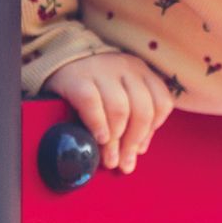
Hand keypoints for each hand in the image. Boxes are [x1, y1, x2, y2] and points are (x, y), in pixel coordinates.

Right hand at [44, 51, 174, 172]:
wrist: (59, 60)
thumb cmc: (95, 86)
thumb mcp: (120, 96)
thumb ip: (132, 121)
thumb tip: (136, 153)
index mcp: (141, 72)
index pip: (162, 102)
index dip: (153, 130)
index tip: (138, 149)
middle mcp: (126, 68)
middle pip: (142, 109)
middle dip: (134, 141)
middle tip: (123, 162)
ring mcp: (102, 70)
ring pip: (119, 109)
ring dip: (116, 139)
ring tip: (109, 157)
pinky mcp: (77, 78)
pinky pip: (92, 103)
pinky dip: (98, 125)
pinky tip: (99, 138)